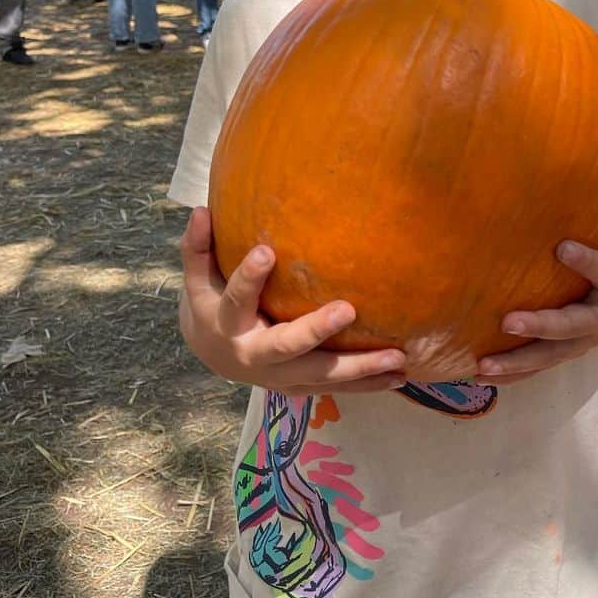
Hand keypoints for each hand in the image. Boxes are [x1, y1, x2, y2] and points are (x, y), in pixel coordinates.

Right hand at [178, 206, 407, 394]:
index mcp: (227, 324)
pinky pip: (334, 387)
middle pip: (286, 345)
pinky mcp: (299, 386)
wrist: (212, 356)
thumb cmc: (211, 304)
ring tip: (398, 359)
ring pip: (320, 375)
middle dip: (316, 330)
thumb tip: (200, 209)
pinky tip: (400, 376)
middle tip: (348, 309)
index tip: (267, 250)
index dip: (249, 277)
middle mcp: (254, 355)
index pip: (237, 299)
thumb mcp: (198, 279)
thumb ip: (198, 247)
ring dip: (359, 368)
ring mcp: (279, 376)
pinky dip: (366, 384)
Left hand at [476, 165, 597, 384]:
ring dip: (518, 363)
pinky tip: (480, 377)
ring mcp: (587, 339)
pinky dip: (513, 375)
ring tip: (482, 366)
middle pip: (573, 327)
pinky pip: (541, 366)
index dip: (587, 262)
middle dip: (541, 326)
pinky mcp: (571, 350)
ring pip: (552, 356)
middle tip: (508, 321)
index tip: (561, 247)